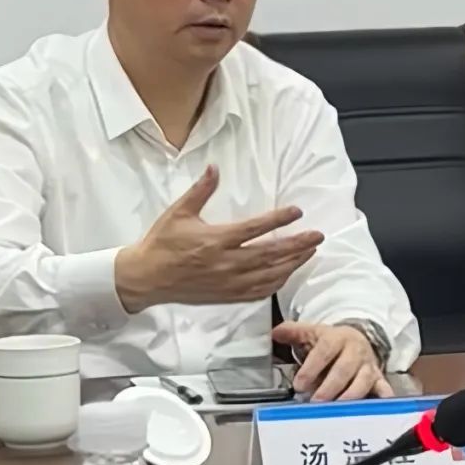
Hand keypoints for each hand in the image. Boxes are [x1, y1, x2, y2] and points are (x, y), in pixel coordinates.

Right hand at [114, 165, 322, 312]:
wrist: (147, 277)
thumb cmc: (161, 243)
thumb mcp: (178, 212)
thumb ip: (200, 190)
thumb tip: (214, 168)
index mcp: (215, 240)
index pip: (255, 229)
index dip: (279, 220)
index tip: (296, 211)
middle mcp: (226, 263)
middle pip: (270, 254)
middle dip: (297, 245)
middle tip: (317, 236)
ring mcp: (228, 283)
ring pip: (269, 275)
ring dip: (293, 264)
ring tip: (309, 253)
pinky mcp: (226, 295)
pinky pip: (258, 292)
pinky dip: (276, 283)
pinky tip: (286, 274)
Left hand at [272, 321, 393, 401]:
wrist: (358, 339)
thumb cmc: (329, 342)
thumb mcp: (311, 333)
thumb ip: (292, 332)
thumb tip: (274, 333)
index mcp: (336, 338)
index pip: (324, 352)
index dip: (311, 368)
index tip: (298, 385)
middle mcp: (355, 351)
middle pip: (344, 370)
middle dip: (329, 387)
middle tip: (315, 402)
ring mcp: (368, 366)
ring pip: (362, 382)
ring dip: (349, 398)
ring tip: (335, 411)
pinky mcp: (379, 379)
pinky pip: (384, 391)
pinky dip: (381, 401)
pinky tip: (375, 412)